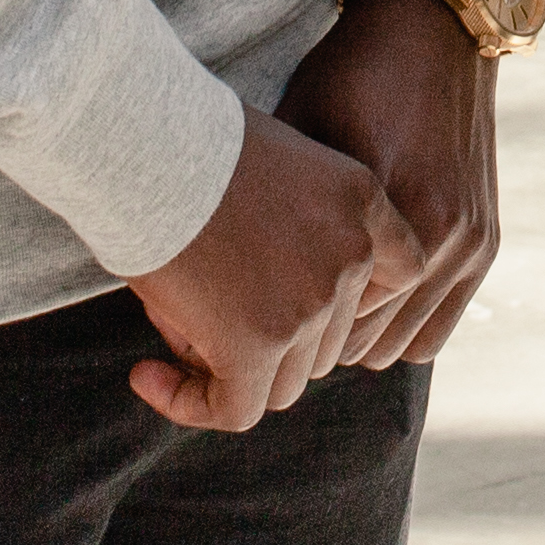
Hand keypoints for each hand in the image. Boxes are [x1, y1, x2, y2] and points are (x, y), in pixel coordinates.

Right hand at [125, 109, 419, 432]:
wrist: (148, 137)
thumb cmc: (187, 135)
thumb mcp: (273, 160)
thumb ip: (296, 224)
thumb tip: (262, 300)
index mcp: (362, 203)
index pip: (399, 274)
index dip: (353, 300)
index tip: (295, 299)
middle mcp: (351, 257)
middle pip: (327, 339)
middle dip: (272, 337)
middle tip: (203, 309)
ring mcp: (310, 305)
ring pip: (284, 380)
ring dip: (231, 368)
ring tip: (171, 326)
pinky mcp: (256, 345)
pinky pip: (236, 409)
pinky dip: (191, 403)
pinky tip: (145, 375)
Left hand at [277, 0, 502, 370]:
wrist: (436, 27)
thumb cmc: (351, 72)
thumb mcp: (298, 130)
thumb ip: (276, 208)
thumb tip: (220, 274)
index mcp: (385, 205)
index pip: (323, 322)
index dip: (281, 327)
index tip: (250, 320)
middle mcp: (438, 232)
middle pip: (360, 343)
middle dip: (317, 341)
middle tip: (279, 320)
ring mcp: (470, 242)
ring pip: (399, 345)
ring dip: (360, 337)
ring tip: (321, 310)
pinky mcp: (488, 243)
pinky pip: (436, 331)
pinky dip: (400, 326)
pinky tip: (366, 301)